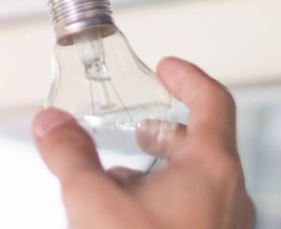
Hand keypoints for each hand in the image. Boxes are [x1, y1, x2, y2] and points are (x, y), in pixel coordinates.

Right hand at [32, 57, 255, 228]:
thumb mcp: (93, 203)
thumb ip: (70, 155)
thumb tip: (50, 122)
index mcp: (212, 169)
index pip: (213, 102)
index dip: (188, 78)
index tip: (165, 67)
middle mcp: (230, 196)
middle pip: (204, 144)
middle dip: (165, 131)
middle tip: (138, 126)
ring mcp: (226, 228)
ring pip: (198, 184)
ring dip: (160, 171)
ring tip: (118, 178)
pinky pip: (195, 214)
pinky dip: (164, 203)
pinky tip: (125, 220)